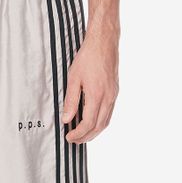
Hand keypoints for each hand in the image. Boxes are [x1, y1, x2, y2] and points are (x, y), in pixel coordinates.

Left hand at [60, 27, 118, 142]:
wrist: (104, 43)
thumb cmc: (88, 57)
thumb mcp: (73, 78)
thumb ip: (70, 100)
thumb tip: (66, 119)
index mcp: (97, 96)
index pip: (88, 123)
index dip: (78, 134)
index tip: (68, 137)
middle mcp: (108, 98)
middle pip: (98, 126)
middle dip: (86, 137)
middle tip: (73, 140)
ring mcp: (113, 95)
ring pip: (106, 121)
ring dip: (94, 131)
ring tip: (82, 135)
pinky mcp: (115, 92)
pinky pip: (109, 113)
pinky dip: (100, 122)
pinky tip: (92, 121)